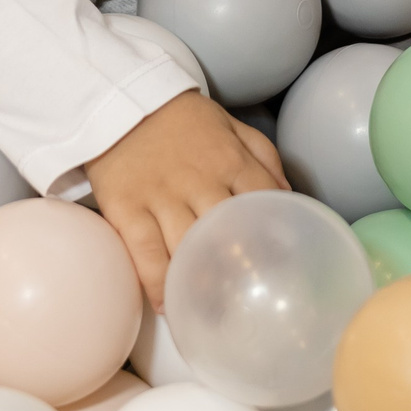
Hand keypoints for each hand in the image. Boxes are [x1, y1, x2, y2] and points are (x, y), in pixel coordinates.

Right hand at [85, 90, 288, 308]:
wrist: (121, 102)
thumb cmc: (183, 122)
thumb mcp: (231, 125)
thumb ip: (264, 159)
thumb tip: (289, 199)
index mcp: (229, 160)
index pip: (262, 199)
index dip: (275, 233)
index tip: (283, 265)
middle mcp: (198, 180)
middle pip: (225, 230)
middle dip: (238, 266)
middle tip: (247, 298)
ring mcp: (159, 195)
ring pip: (185, 247)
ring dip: (198, 281)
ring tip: (209, 308)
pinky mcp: (126, 207)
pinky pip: (144, 253)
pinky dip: (157, 283)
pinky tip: (168, 304)